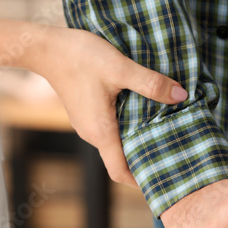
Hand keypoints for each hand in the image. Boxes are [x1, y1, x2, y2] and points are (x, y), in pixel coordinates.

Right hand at [29, 27, 187, 185]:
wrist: (46, 47)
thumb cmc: (80, 58)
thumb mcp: (120, 68)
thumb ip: (151, 83)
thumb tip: (181, 95)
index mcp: (100, 131)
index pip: (119, 171)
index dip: (140, 180)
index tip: (161, 177)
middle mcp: (92, 134)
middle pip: (120, 158)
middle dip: (144, 157)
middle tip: (172, 151)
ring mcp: (87, 124)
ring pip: (116, 142)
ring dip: (136, 139)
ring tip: (162, 130)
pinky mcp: (86, 113)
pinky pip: (109, 128)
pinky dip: (127, 126)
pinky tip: (143, 111)